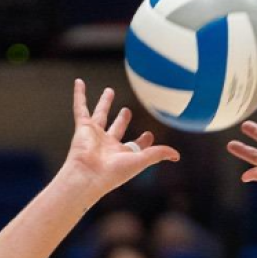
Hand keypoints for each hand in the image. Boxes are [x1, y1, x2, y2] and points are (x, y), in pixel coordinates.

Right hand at [62, 79, 179, 197]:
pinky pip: (80, 108)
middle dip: (122, 120)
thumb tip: (177, 155)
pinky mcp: (83, 128)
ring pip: (100, 114)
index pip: (134, 145)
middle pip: (116, 128)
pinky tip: (79, 82)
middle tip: (127, 111)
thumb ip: (158, 154)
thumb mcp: (141, 160)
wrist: (88, 175)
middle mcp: (108, 145)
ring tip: (109, 91)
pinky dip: (79, 95)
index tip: (149, 134)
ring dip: (105, 103)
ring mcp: (95, 135)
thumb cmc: (114, 172)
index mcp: (122, 154)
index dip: (143, 140)